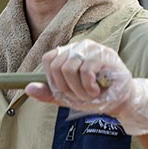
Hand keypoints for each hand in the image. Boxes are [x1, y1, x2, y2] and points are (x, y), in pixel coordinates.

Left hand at [25, 39, 147, 135]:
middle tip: (80, 96)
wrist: (120, 101)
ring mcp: (91, 48)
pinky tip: (96, 91)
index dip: (52, 80)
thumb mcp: (66, 97)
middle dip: (66, 88)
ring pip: (69, 68)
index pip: (48, 59)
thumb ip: (48, 93)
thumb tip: (27, 89)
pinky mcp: (104, 54)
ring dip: (78, 89)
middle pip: (57, 65)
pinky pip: (86, 70)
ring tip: (89, 94)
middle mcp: (77, 47)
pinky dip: (88, 87)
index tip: (64, 92)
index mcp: (66, 54)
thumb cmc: (93, 97)